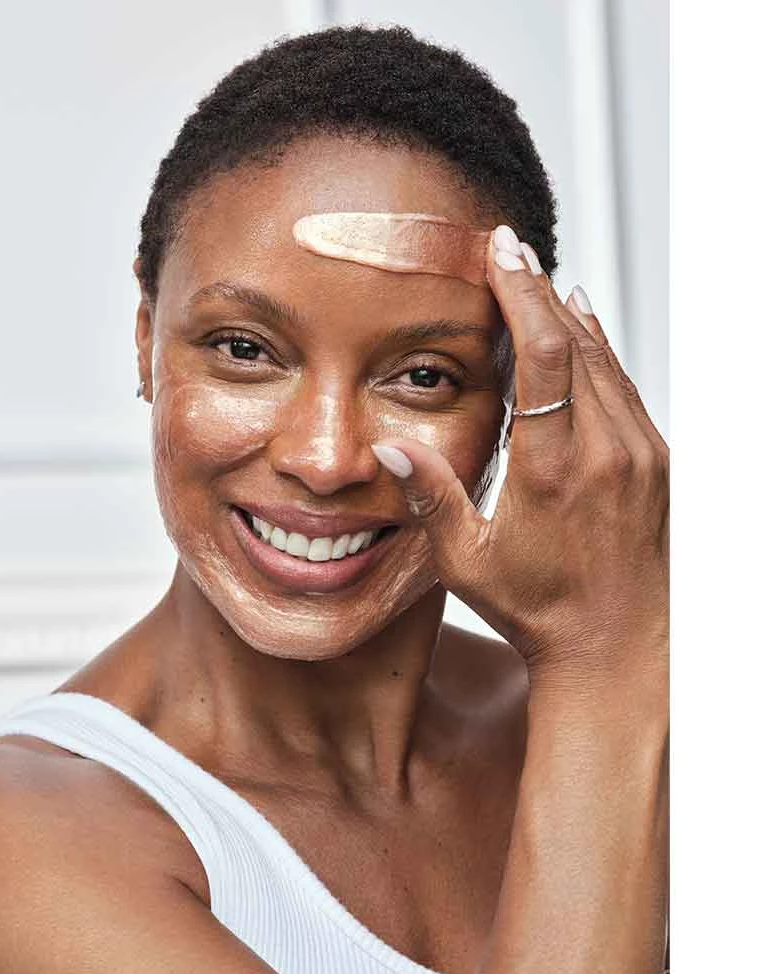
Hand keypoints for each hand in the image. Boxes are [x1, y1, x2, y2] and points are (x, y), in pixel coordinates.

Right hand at [372, 225, 668, 681]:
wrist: (623, 648)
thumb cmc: (543, 609)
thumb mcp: (469, 562)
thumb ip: (433, 499)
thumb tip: (391, 450)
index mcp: (554, 469)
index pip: (543, 355)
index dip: (522, 294)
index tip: (503, 252)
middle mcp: (606, 452)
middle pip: (576, 343)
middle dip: (539, 288)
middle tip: (509, 249)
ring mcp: (640, 455)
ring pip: (604, 361)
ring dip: (569, 317)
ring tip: (537, 280)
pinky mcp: (657, 464)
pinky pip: (626, 389)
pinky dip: (599, 352)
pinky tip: (580, 334)